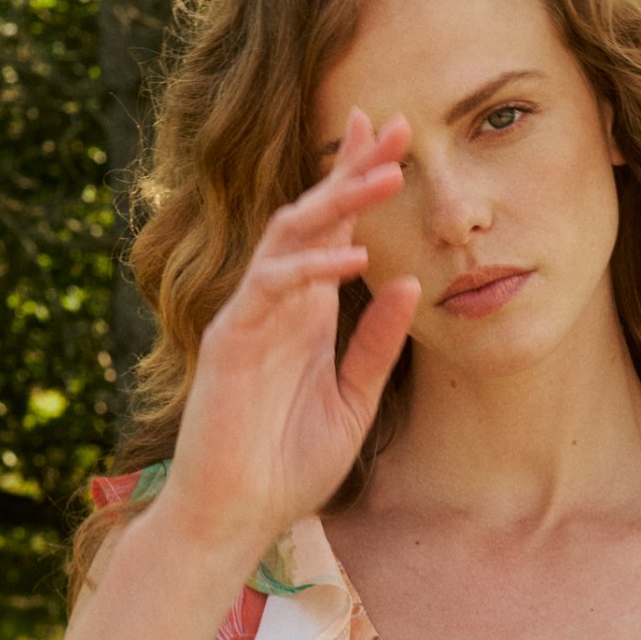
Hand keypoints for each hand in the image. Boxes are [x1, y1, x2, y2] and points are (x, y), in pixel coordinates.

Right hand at [163, 107, 419, 554]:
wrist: (239, 515)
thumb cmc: (288, 465)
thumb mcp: (354, 401)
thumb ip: (378, 345)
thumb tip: (409, 283)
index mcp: (307, 312)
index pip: (333, 229)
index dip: (357, 178)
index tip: (392, 134)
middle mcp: (278, 302)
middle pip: (312, 214)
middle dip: (352, 168)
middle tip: (397, 124)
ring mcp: (251, 316)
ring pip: (288, 236)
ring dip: (338, 202)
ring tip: (388, 175)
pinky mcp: (231, 341)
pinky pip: (271, 289)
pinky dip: (311, 269)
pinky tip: (354, 257)